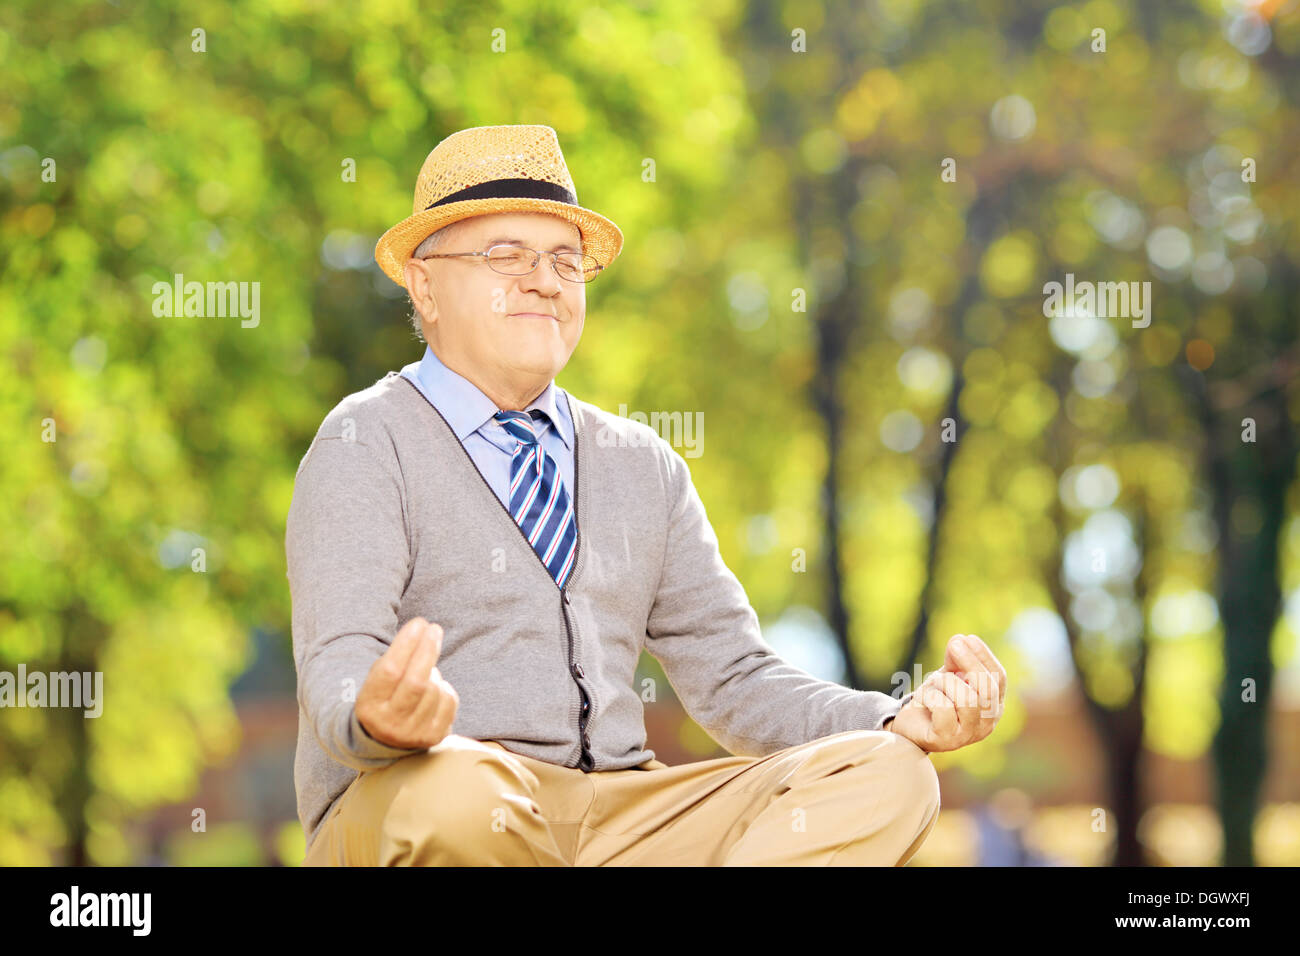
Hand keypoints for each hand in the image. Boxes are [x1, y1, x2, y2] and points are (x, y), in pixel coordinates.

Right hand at [355, 617, 459, 749]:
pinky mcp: (434, 738)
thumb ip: (394, 658)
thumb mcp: (376, 680)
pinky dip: (445, 688)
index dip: (406, 643)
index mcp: (369, 707)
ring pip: (434, 689)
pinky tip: (436, 689)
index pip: (390, 671)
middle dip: (428, 650)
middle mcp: (389, 724)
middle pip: (416, 681)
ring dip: (433, 672)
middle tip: (435, 629)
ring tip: (425, 671)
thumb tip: (423, 629)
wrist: (387, 738)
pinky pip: (449, 701)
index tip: (418, 622)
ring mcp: (413, 734)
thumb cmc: (385, 696)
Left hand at [889, 634, 1005, 752]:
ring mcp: (968, 735)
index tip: (967, 638)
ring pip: (966, 699)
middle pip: (987, 688)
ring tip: (933, 683)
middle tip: (953, 644)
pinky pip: (943, 708)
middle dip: (970, 661)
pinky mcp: (947, 740)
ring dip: (945, 682)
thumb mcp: (947, 676)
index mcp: (994, 706)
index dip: (984, 656)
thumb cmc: (935, 700)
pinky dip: (930, 696)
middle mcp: (987, 723)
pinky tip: (924, 698)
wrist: (909, 727)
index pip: (999, 678)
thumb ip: (955, 660)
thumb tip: (960, 640)